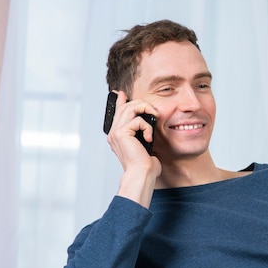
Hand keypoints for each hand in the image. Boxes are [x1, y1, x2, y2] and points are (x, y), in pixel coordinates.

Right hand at [107, 90, 161, 206]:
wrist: (141, 174)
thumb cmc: (145, 165)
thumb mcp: (145, 145)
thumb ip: (143, 134)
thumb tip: (149, 127)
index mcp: (118, 136)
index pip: (117, 113)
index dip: (119, 101)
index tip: (121, 94)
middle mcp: (114, 133)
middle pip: (124, 107)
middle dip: (141, 104)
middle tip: (153, 111)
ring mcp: (116, 132)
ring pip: (130, 108)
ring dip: (145, 110)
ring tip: (154, 119)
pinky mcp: (121, 133)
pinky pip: (137, 120)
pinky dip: (147, 128)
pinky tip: (148, 139)